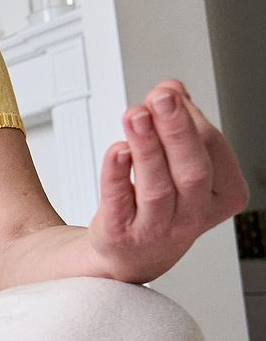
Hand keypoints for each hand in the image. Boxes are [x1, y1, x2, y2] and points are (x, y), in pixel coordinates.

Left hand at [89, 80, 248, 281]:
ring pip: (157, 187)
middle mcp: (195, 215)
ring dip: (147, 148)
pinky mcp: (121, 234)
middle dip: (177, 130)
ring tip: (135, 116)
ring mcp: (159, 229)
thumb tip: (172, 88)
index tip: (167, 91)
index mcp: (224, 194)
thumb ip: (178, 124)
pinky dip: (117, 175)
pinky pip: (119, 202)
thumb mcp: (179, 163)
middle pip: (191, 170)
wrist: (131, 252)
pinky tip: (116, 151)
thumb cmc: (162, 203)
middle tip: (161, 97)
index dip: (189, 118)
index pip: (213, 150)